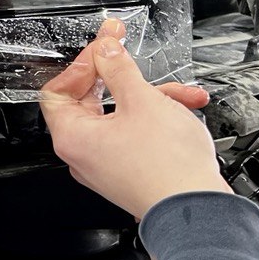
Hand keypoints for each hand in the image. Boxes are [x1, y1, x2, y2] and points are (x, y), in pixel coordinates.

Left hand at [40, 17, 226, 219]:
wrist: (200, 213)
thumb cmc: (168, 168)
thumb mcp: (142, 101)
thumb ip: (118, 69)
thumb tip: (104, 50)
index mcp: (71, 136)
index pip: (58, 88)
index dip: (82, 64)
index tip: (103, 47)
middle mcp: (82, 153)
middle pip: (91, 100)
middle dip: (122, 77)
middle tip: (130, 55)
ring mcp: (105, 164)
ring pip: (121, 116)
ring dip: (151, 98)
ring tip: (181, 94)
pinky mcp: (129, 171)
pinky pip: (134, 135)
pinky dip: (156, 120)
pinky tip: (184, 112)